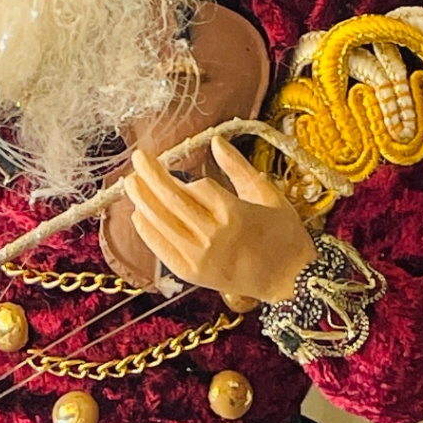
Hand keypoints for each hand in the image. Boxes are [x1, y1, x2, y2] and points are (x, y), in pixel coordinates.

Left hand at [122, 137, 313, 303]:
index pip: (198, 187)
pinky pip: (161, 248)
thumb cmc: (284, 236)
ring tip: (131, 182)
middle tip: (138, 158)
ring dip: (142, 200)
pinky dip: (148, 230)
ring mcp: (201, 257)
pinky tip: (139, 214)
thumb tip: (215, 142)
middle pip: (173, 200)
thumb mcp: (269, 195)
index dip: (184, 177)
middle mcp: (215, 235)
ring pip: (162, 222)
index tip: (175, 168)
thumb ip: (239, 168)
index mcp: (237, 213)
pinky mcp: (192, 274)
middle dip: (151, 176)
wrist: (291, 280)